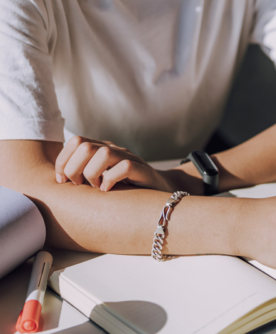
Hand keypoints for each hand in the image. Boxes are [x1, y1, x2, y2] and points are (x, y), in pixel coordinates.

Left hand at [55, 136, 172, 191]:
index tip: (62, 181)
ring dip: (92, 173)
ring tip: (95, 187)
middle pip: (84, 146)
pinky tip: (109, 190)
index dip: (63, 161)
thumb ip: (81, 173)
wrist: (159, 192)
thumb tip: (57, 179)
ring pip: (102, 153)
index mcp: (101, 148)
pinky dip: (111, 180)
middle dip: (74, 169)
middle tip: (80, 186)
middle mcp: (114, 149)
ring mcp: (129, 158)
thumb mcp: (98, 179)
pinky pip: (124, 167)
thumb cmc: (123, 189)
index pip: (75, 141)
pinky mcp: (143, 170)